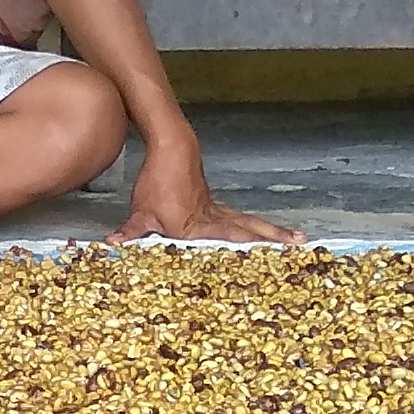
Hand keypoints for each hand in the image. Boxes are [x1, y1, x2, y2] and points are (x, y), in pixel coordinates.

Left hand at [110, 152, 302, 247]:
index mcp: (197, 226)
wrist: (172, 147)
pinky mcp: (218, 206)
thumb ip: (132, 232)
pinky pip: (242, 219)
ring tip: (298, 240)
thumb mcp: (141, 212)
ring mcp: (219, 211)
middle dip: (271, 243)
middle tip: (298, 248)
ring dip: (273, 233)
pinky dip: (258, 227)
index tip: (261, 265)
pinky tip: (270, 234)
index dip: (240, 254)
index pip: (221, 243)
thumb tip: (114, 245)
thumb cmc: (157, 181)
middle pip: (247, 233)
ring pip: (250, 224)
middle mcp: (213, 219)